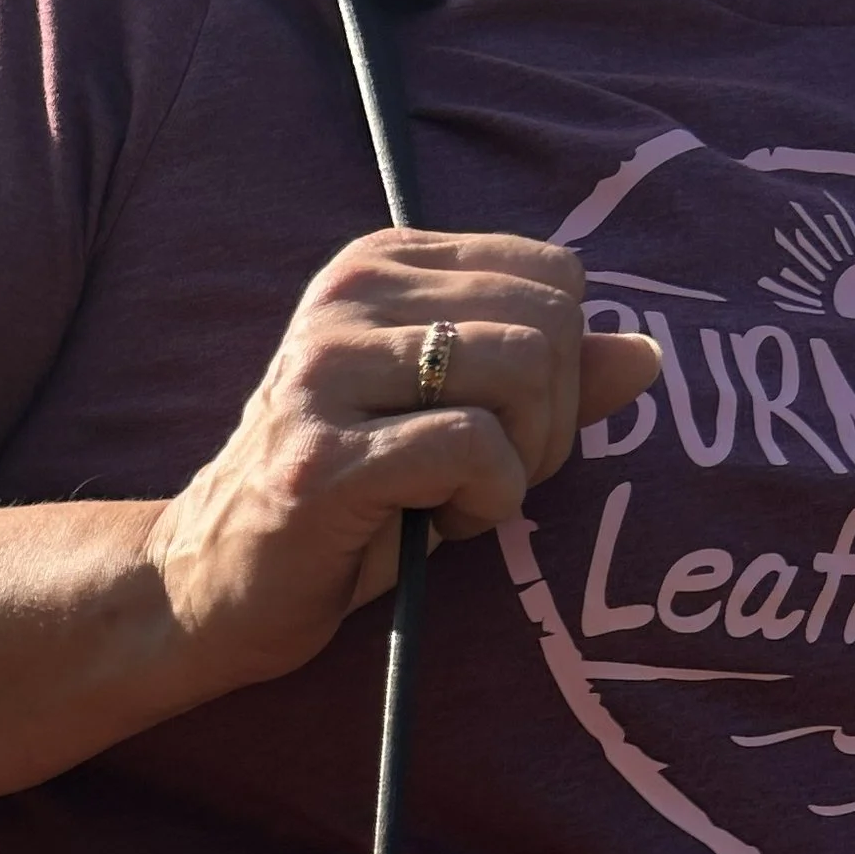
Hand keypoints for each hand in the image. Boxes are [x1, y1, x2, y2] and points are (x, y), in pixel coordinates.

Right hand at [142, 232, 662, 699]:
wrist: (207, 588)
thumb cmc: (340, 511)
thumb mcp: (451, 426)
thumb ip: (544, 383)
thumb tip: (647, 356)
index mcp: (377, 266)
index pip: (551, 275)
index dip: (563, 366)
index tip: (500, 431)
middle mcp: (346, 299)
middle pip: (549, 321)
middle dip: (553, 419)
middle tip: (490, 478)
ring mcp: (326, 374)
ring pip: (522, 372)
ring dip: (522, 463)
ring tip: (459, 502)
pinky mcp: (323, 459)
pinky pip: (474, 449)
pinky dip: (488, 502)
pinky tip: (438, 527)